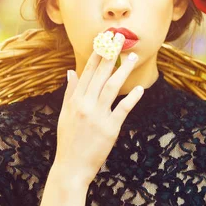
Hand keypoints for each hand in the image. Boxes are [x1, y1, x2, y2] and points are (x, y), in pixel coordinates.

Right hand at [53, 34, 142, 187]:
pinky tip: (140, 89)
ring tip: (132, 57)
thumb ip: (70, 92)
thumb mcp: (65, 114)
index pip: (87, 71)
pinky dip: (131, 98)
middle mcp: (85, 105)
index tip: (104, 39)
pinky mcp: (110, 129)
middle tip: (120, 38)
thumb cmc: (68, 140)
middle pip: (100, 74)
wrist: (71, 167)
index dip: (97, 54)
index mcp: (74, 100)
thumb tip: (71, 71)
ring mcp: (98, 116)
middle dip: (111, 54)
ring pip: (112, 87)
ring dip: (123, 70)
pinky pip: (122, 109)